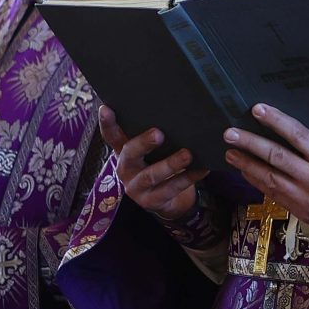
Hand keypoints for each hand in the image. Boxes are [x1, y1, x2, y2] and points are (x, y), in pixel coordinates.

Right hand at [101, 106, 206, 223]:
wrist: (169, 200)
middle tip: (158, 134)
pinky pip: (172, 189)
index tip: (106, 108)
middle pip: (130, 154)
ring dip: (170, 164)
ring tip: (188, 154)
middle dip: (143, 143)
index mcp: (124, 152)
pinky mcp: (152, 202)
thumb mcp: (153, 150)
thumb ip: (153, 133)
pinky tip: (203, 168)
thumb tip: (173, 107)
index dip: (107, 123)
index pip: (111, 136)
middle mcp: (126, 169)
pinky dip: (189, 177)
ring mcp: (136, 188)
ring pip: (152, 175)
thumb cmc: (160, 164)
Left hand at [223, 104, 308, 235]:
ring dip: (246, 163)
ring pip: (269, 177)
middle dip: (250, 143)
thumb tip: (290, 131)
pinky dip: (255, 180)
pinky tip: (244, 171)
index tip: (258, 110)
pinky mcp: (296, 210)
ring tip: (229, 152)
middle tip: (230, 133)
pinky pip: (271, 192)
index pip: (299, 136)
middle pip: (277, 157)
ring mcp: (304, 197)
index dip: (277, 122)